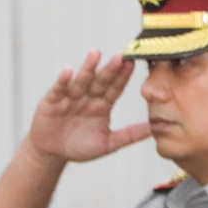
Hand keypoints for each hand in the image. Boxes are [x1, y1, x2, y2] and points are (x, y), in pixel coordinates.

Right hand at [26, 50, 150, 163]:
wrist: (53, 153)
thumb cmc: (80, 147)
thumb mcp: (108, 143)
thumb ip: (129, 135)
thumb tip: (155, 129)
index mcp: (102, 106)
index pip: (115, 88)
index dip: (123, 77)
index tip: (133, 63)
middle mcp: (88, 98)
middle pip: (101, 81)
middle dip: (110, 69)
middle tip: (121, 56)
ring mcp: (70, 98)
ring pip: (81, 81)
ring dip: (88, 68)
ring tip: (96, 54)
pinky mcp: (52, 102)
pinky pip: (59, 90)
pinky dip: (63, 81)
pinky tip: (68, 71)